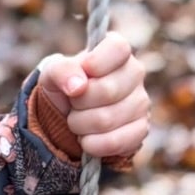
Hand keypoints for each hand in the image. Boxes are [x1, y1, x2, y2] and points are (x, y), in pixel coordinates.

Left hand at [36, 31, 149, 164]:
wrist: (69, 114)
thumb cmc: (65, 86)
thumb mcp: (54, 73)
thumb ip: (61, 70)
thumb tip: (77, 86)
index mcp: (117, 51)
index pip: (118, 49)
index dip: (96, 63)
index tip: (83, 72)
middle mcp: (135, 73)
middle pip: (108, 90)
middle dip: (78, 102)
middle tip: (73, 104)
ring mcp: (141, 102)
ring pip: (107, 120)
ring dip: (80, 125)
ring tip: (77, 120)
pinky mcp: (140, 130)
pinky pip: (116, 142)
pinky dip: (92, 144)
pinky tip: (86, 139)